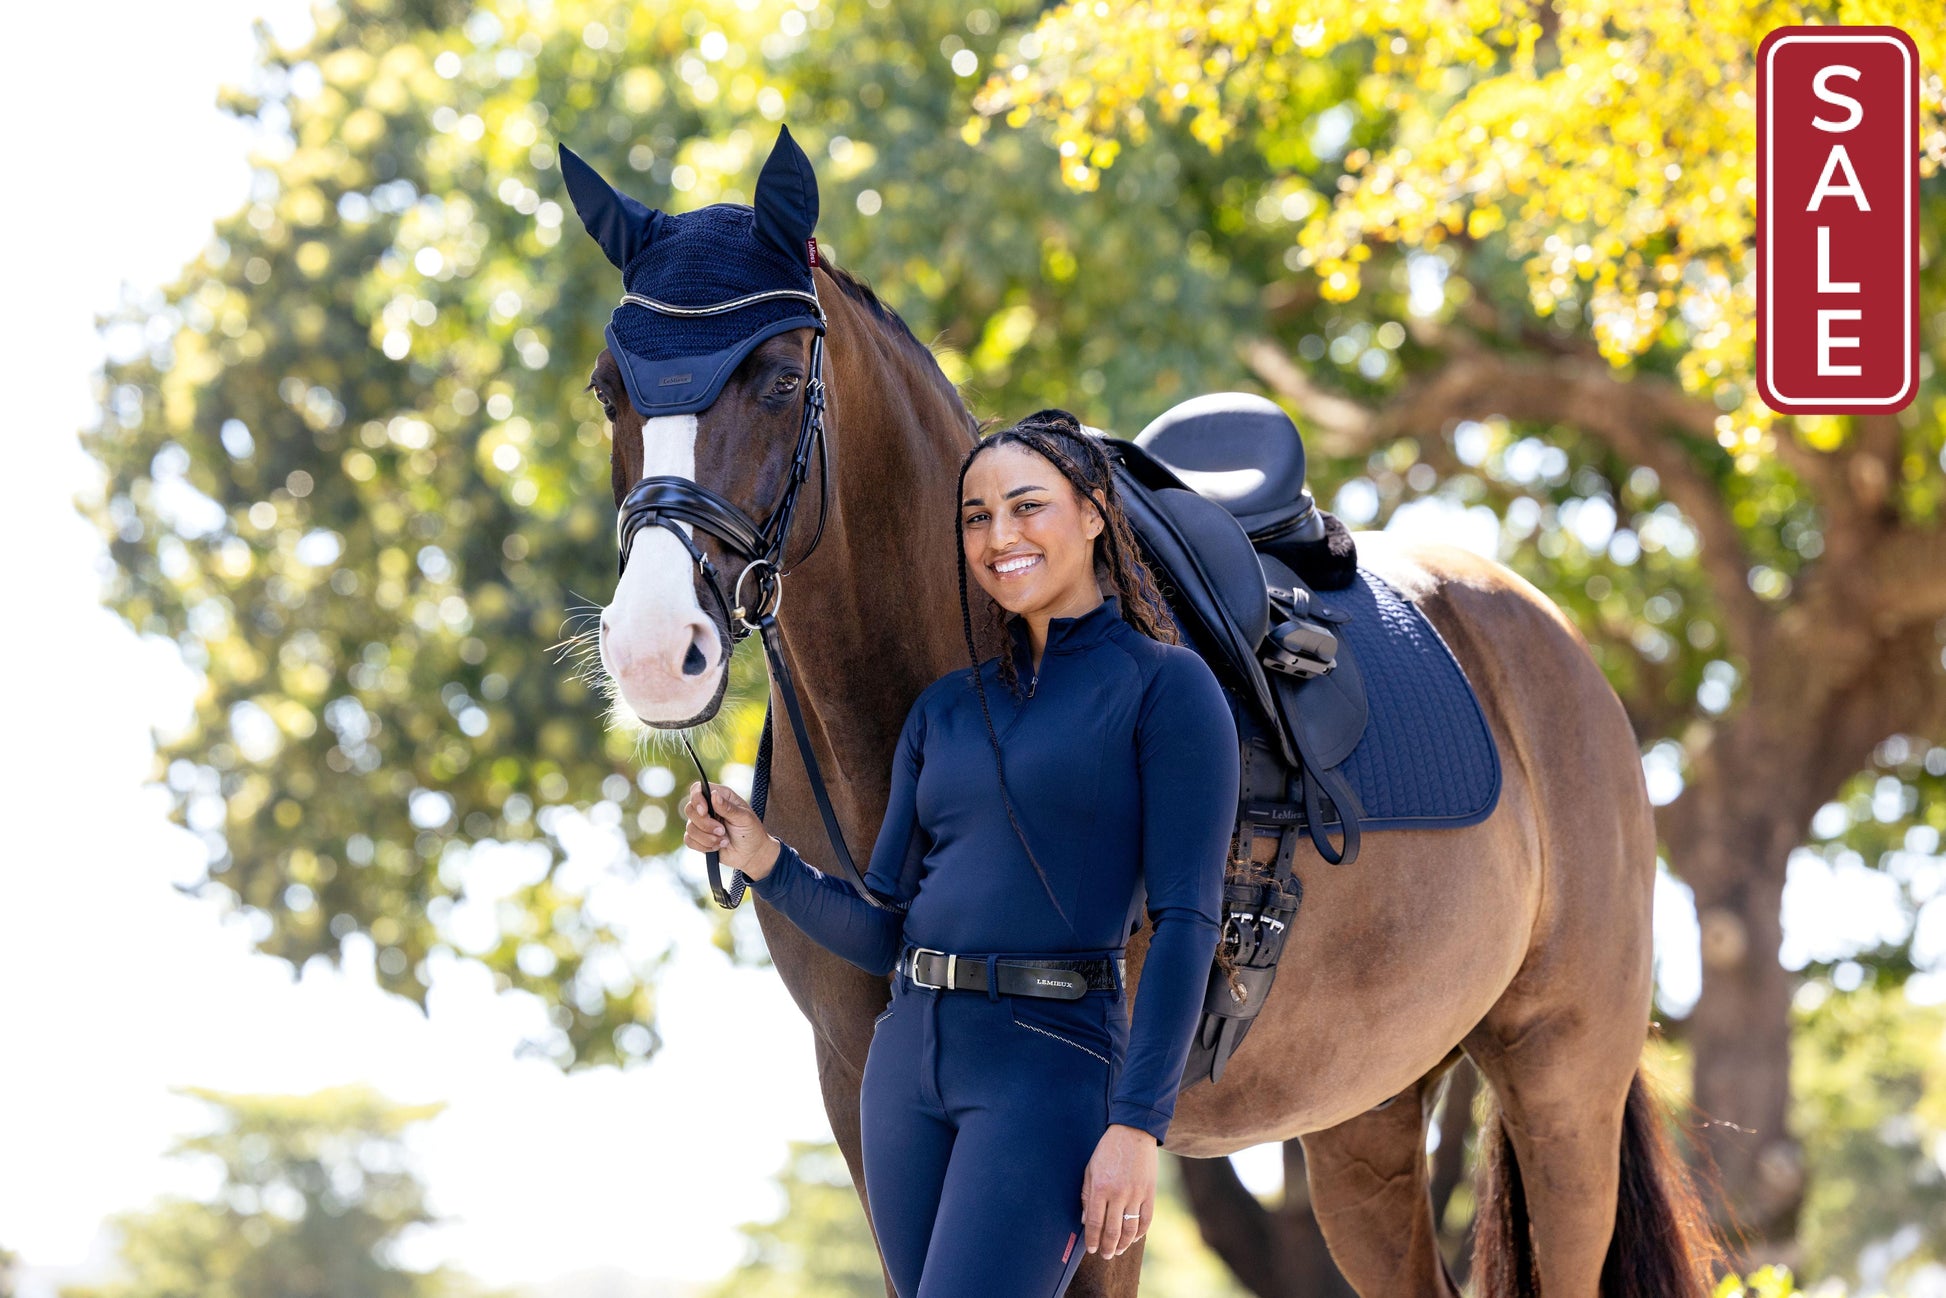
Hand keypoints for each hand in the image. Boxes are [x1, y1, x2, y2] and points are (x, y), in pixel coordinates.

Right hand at [680, 781, 779, 878]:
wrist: (751, 854)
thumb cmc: (751, 832)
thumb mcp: (744, 818)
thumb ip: (728, 808)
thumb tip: (714, 795)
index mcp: (721, 796)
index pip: (698, 789)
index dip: (697, 799)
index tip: (705, 812)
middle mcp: (709, 807)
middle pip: (690, 809)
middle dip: (705, 824)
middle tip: (722, 831)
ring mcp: (702, 823)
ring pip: (690, 827)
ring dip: (707, 837)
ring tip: (724, 840)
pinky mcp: (699, 838)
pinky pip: (689, 840)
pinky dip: (703, 846)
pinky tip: (717, 846)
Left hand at [1081, 1123, 1155, 1258]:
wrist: (1133, 1132)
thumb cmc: (1107, 1150)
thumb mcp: (1090, 1170)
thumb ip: (1087, 1196)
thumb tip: (1086, 1221)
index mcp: (1100, 1187)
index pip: (1095, 1223)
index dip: (1092, 1239)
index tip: (1092, 1249)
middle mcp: (1118, 1193)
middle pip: (1112, 1230)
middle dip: (1107, 1247)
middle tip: (1105, 1255)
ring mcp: (1136, 1194)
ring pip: (1130, 1229)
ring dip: (1123, 1244)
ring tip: (1117, 1250)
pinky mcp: (1150, 1193)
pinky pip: (1146, 1220)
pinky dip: (1140, 1233)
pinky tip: (1133, 1238)